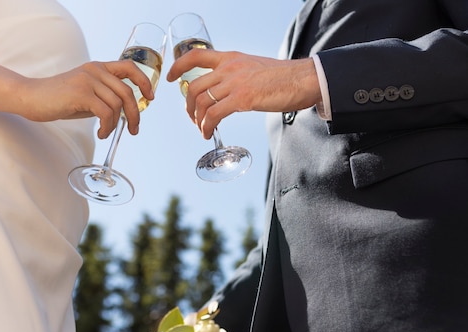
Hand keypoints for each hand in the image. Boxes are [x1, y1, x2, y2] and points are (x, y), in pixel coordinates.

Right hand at [20, 60, 153, 138]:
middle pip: (127, 92)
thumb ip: (104, 97)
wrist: (31, 97)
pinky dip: (107, 127)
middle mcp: (95, 70)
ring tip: (106, 132)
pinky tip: (101, 133)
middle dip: (135, 114)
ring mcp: (88, 80)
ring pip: (117, 105)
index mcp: (98, 67)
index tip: (150, 98)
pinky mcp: (81, 93)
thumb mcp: (86, 94)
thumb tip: (125, 112)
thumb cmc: (58, 99)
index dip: (144, 81)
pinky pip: (106, 113)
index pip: (129, 67)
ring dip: (116, 124)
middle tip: (134, 130)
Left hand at [166, 48, 320, 137]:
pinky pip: (214, 114)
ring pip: (201, 102)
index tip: (170, 78)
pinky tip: (209, 132)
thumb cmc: (282, 78)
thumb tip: (225, 91)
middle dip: (188, 106)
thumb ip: (236, 75)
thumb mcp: (253, 68)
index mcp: (231, 58)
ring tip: (202, 129)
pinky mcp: (242, 98)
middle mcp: (229, 67)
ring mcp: (235, 82)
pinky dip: (206, 126)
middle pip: (194, 86)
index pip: (195, 55)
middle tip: (193, 118)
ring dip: (197, 120)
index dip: (178, 66)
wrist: (303, 79)